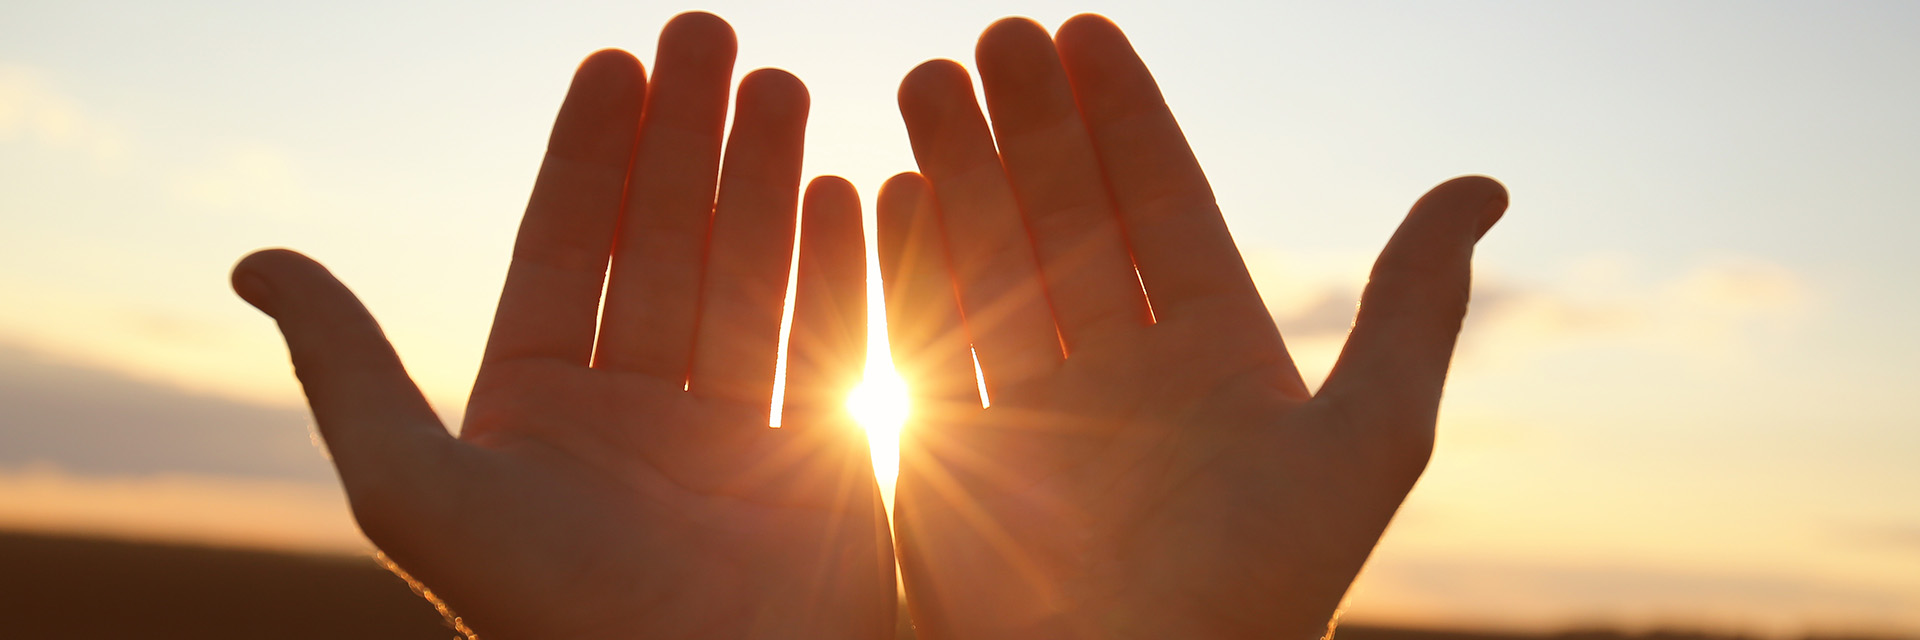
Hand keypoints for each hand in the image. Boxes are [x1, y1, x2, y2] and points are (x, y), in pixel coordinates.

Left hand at [231, 13, 892, 639]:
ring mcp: (729, 436)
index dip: (588, 153)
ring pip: (746, 277)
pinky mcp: (816, 467)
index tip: (614, 63)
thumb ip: (348, 369)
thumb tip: (257, 258)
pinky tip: (843, 189)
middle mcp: (635, 413)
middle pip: (662, 242)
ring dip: (764, 179)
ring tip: (781, 85)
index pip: (563, 249)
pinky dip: (836, 269)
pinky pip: (827, 344)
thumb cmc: (549, 615)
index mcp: (540, 410)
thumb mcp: (416, 488)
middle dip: (686, 137)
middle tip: (709, 34)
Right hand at [878, 15, 1506, 639]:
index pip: (1164, 207)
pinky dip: (909, 270)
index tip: (1084, 31)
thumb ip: (1415, 309)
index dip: (1125, 118)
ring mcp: (1035, 416)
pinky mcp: (957, 466)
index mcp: (1214, 358)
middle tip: (996, 35)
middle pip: (1069, 219)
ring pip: (991, 267)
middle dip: (1030, 126)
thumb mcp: (1368, 439)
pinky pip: (926, 346)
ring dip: (958, 173)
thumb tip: (1485, 186)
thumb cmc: (1262, 588)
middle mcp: (1122, 375)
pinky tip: (890, 191)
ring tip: (927, 80)